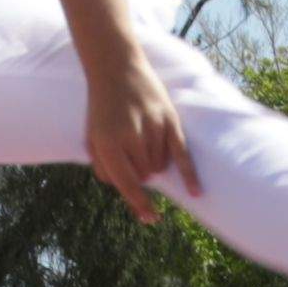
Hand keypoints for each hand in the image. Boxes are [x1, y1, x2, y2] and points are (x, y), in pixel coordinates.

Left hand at [75, 46, 200, 217]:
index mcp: (108, 143)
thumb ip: (103, 166)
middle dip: (138, 173)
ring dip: (152, 163)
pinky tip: (196, 192)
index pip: (126, 183)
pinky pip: (182, 154)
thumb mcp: (91, 137)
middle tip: (128, 151)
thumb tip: (124, 189)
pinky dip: (189, 174)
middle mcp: (132, 137)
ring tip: (139, 139)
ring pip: (160, 167)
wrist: (116, 68)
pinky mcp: (170, 121)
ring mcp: (153, 129)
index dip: (138, 204)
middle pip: (144, 176)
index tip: (149, 218)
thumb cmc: (102, 107)